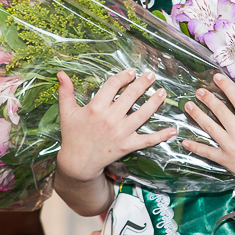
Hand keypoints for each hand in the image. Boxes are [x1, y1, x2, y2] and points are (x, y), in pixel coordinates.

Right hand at [55, 69, 173, 184]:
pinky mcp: (128, 145)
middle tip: (151, 76)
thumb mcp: (67, 112)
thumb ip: (65, 92)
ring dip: (155, 102)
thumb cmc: (73, 135)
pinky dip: (161, 135)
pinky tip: (173, 129)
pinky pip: (148, 140)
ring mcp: (121, 132)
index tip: (132, 72)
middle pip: (131, 96)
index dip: (124, 76)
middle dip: (143, 83)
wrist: (78, 162)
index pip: (113, 85)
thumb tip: (61, 73)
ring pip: (143, 114)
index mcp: (95, 108)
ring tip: (163, 92)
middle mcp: (110, 118)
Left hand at [181, 74, 234, 207]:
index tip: (216, 77)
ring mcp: (229, 145)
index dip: (226, 86)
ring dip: (197, 115)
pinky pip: (207, 151)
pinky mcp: (224, 158)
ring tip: (188, 106)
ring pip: (209, 126)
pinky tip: (185, 141)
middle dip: (207, 98)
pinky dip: (195, 146)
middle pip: (219, 110)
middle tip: (199, 90)